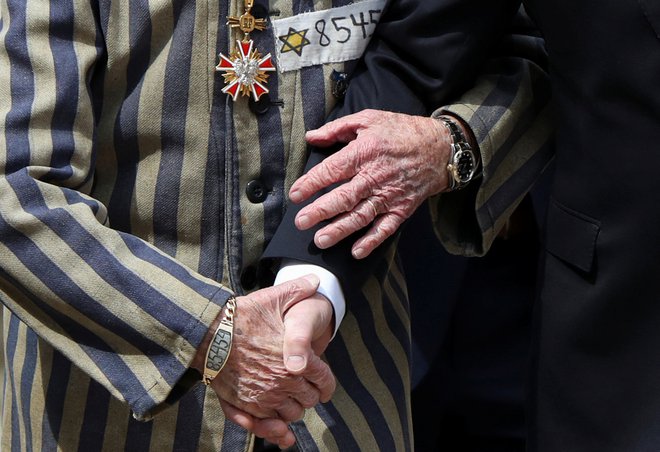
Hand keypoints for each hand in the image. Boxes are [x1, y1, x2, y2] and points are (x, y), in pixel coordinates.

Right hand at [218, 289, 334, 448]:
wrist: (208, 331)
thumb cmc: (242, 315)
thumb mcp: (274, 298)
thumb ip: (299, 289)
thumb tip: (317, 281)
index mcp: (298, 361)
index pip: (324, 381)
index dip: (326, 383)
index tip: (323, 382)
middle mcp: (284, 383)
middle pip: (309, 400)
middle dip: (309, 393)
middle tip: (304, 386)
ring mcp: (263, 397)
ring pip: (290, 414)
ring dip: (292, 408)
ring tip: (289, 398)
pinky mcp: (244, 405)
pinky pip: (265, 424)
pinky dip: (274, 429)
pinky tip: (279, 430)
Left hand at [289, 109, 452, 258]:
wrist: (440, 148)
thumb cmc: (401, 131)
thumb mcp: (368, 119)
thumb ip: (337, 129)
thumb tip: (311, 137)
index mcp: (365, 152)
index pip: (332, 170)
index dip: (311, 183)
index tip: (295, 195)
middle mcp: (375, 176)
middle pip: (343, 197)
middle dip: (320, 211)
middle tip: (301, 222)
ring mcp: (389, 195)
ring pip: (361, 216)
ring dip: (340, 230)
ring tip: (320, 240)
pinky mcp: (402, 208)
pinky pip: (385, 228)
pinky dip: (372, 241)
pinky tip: (356, 251)